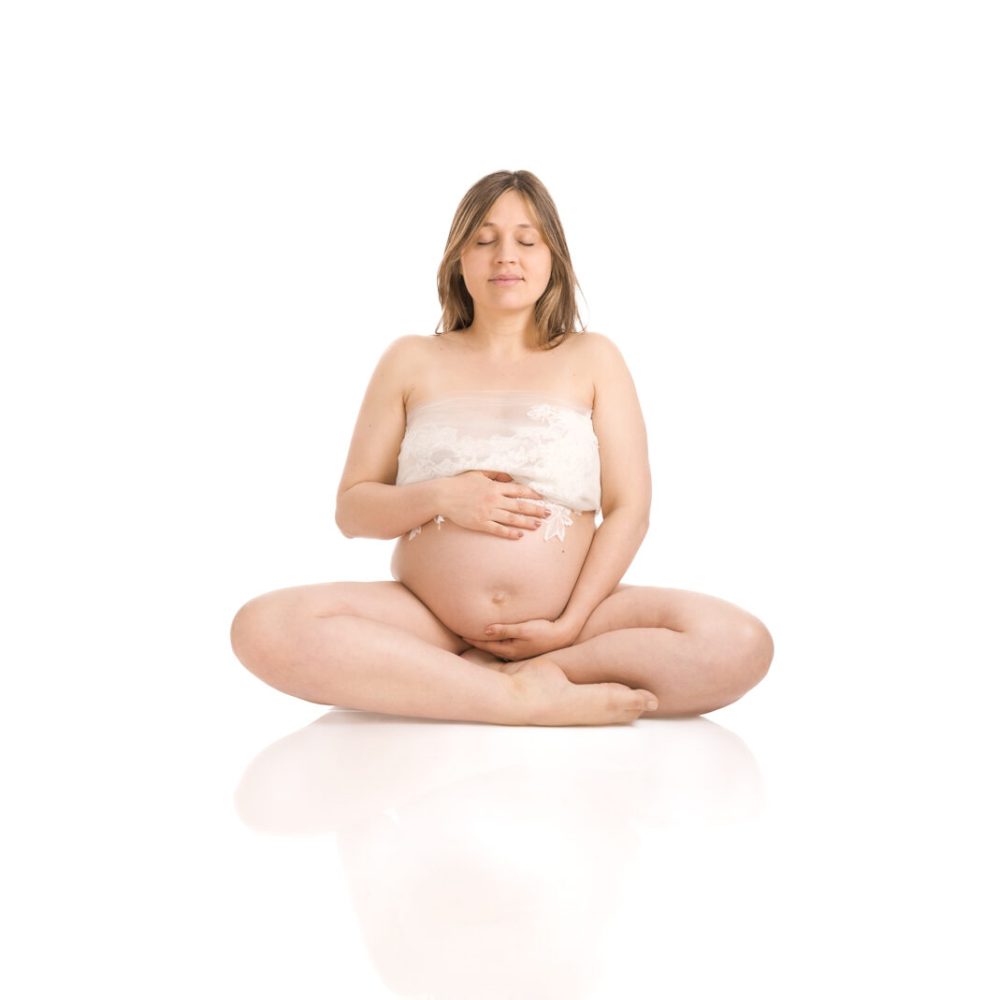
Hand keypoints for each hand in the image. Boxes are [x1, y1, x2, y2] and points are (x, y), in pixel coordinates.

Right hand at [441, 470, 551, 539]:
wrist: (443, 496)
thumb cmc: (459, 483)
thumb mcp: (478, 473)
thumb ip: (495, 474)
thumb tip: (509, 476)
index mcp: (494, 487)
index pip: (518, 490)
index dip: (532, 494)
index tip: (542, 498)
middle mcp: (494, 500)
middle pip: (519, 506)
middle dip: (536, 510)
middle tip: (548, 513)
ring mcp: (488, 513)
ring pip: (512, 519)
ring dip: (527, 522)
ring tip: (538, 525)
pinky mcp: (480, 523)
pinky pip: (498, 529)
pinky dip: (510, 533)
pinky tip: (520, 536)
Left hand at [461, 617, 578, 660]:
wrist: (563, 636)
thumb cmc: (544, 631)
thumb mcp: (523, 629)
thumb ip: (504, 630)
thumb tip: (484, 630)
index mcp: (509, 649)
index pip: (484, 644)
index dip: (471, 638)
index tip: (458, 631)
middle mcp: (511, 653)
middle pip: (487, 648)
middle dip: (473, 642)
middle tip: (458, 635)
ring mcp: (517, 652)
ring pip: (494, 648)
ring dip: (483, 642)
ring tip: (471, 637)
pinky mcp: (522, 649)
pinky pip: (502, 646)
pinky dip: (494, 642)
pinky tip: (492, 638)